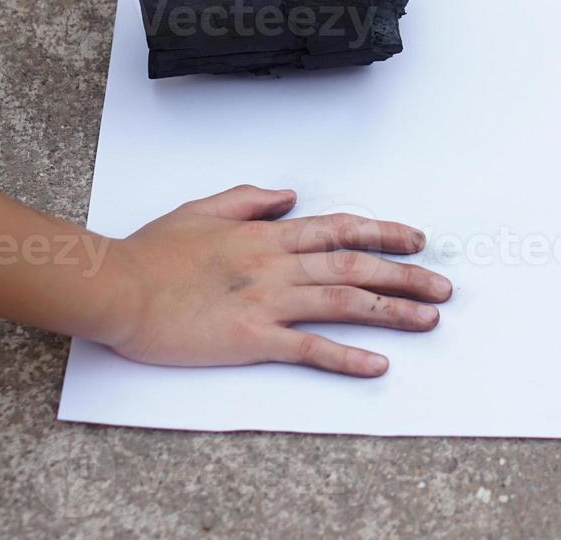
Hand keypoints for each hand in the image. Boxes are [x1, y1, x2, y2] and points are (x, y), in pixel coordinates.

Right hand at [105, 185, 450, 376]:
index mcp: (266, 234)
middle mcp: (276, 263)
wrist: (118, 286)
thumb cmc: (152, 253)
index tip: (416, 239)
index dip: (383, 232)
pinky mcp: (251, 338)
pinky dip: (347, 357)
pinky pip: (309, 348)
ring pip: (344, 301)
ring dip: (392, 311)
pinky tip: (377, 365)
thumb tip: (288, 196)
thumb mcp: (202, 209)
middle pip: (356, 264)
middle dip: (406, 275)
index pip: (339, 228)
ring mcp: (266, 301)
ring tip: (429, 319)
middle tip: (443, 286)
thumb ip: (249, 199)